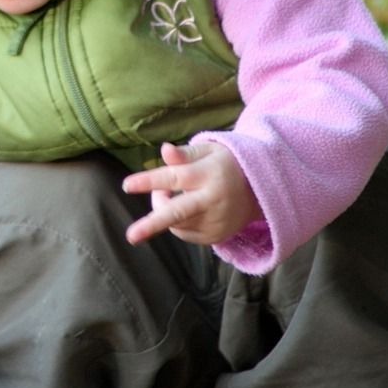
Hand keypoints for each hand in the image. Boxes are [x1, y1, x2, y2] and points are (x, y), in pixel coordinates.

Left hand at [122, 141, 261, 246]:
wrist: (259, 191)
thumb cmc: (225, 164)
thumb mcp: (209, 150)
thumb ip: (185, 153)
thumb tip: (164, 150)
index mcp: (209, 175)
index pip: (175, 177)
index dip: (150, 182)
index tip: (127, 186)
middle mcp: (212, 201)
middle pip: (177, 213)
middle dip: (152, 225)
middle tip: (131, 237)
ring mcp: (215, 222)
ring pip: (175, 223)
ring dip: (162, 209)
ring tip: (171, 192)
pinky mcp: (215, 236)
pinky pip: (183, 233)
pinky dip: (176, 222)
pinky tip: (186, 207)